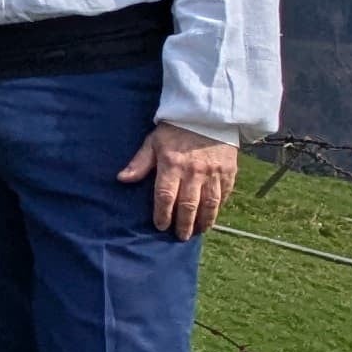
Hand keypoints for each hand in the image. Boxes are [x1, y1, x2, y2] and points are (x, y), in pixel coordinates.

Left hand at [120, 123, 236, 239]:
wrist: (207, 115)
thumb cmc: (175, 130)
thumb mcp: (153, 142)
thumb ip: (139, 162)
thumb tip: (122, 179)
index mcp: (172, 164)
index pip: (166, 196)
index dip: (162, 213)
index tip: (160, 226)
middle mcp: (194, 172)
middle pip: (188, 204)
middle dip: (183, 224)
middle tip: (180, 236)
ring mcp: (214, 172)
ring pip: (210, 203)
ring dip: (204, 220)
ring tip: (198, 231)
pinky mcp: (230, 171)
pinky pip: (225, 194)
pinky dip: (219, 207)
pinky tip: (213, 215)